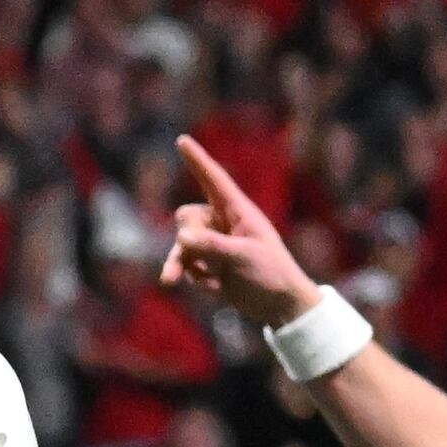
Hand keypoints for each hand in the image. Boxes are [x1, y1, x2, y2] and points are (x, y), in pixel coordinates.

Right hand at [160, 135, 321, 330]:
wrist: (278, 306)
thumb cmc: (270, 274)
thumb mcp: (242, 257)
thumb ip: (212, 246)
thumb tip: (181, 237)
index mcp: (238, 211)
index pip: (214, 180)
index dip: (198, 160)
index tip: (182, 140)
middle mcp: (223, 224)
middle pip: (187, 216)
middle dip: (186, 235)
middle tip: (198, 252)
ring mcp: (214, 245)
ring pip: (182, 244)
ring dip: (177, 262)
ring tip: (169, 281)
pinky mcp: (209, 266)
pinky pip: (187, 266)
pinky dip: (194, 278)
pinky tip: (213, 289)